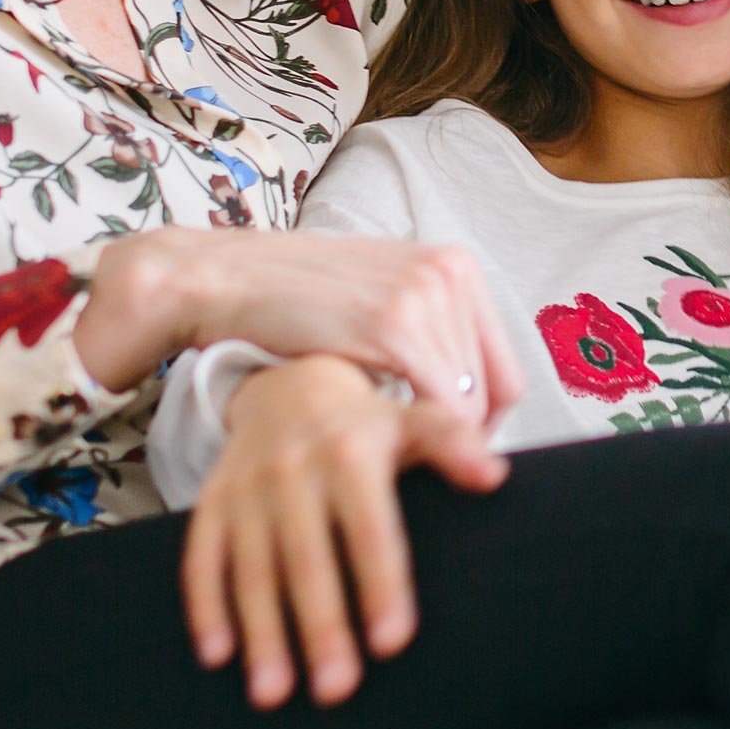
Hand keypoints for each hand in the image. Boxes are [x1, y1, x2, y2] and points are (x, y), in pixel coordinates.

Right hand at [81, 228, 525, 446]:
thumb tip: (469, 411)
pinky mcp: (394, 323)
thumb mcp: (377, 304)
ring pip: (466, 405)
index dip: (485, 423)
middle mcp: (450, 273)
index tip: (452, 454)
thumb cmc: (295, 302)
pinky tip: (377, 442)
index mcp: (454, 266)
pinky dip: (416, 436)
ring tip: (385, 447)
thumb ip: (427, 338)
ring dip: (427, 437)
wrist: (224, 277)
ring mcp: (425, 294)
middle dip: (459, 437)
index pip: (504, 370)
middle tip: (416, 462)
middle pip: (492, 391)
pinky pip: (440, 405)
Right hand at [181, 353, 507, 708]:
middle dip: (321, 628)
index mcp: (351, 456)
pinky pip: (203, 559)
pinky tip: (217, 658)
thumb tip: (494, 476)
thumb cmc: (366, 428)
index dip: (381, 585)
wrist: (287, 388)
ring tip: (273, 695)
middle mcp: (293, 471)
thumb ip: (454, 446)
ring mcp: (247, 490)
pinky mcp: (212, 504)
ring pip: (254, 570)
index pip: (370, 530)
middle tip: (336, 691)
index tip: (393, 643)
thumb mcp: (414, 422)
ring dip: (262, 634)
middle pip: (308, 560)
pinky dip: (206, 607)